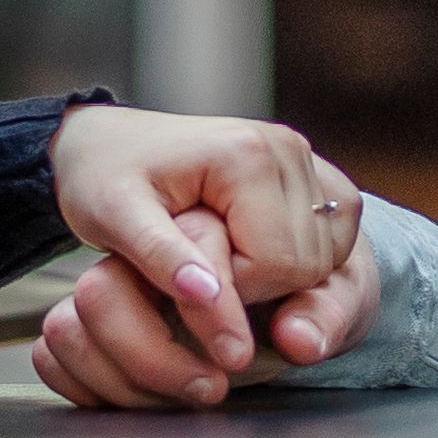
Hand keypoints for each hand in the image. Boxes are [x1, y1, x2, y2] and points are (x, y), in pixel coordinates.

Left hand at [37, 113, 381, 408]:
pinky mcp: (308, 167)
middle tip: (200, 270)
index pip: (276, 263)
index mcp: (246, 154)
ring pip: (324, 256)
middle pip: (307, 263)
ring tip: (220, 256)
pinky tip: (252, 251)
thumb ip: (162, 256)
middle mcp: (286, 147)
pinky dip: (301, 259)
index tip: (185, 279)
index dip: (233, 292)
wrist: (106, 144)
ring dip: (276, 276)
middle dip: (255, 285)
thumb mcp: (113, 219)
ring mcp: (301, 155)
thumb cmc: (102, 179)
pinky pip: (336, 237)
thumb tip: (208, 294)